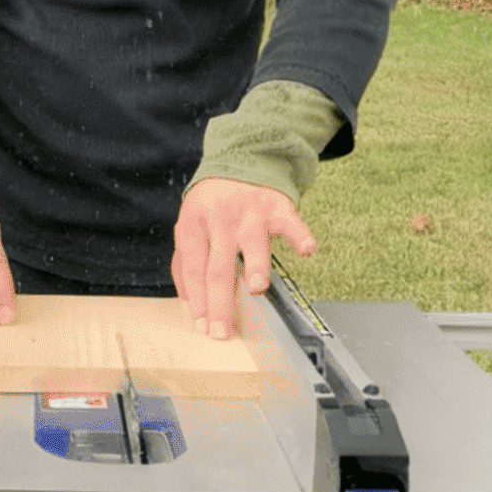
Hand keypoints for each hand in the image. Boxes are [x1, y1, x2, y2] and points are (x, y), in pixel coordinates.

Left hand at [172, 178, 315, 339]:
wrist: (240, 161)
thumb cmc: (212, 206)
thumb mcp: (190, 227)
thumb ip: (185, 265)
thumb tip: (189, 304)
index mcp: (193, 226)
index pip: (193, 270)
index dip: (197, 300)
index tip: (203, 327)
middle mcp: (220, 220)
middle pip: (218, 266)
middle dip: (220, 301)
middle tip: (223, 331)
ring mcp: (249, 212)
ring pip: (252, 243)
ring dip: (256, 266)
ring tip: (256, 289)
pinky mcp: (276, 206)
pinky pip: (290, 222)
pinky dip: (300, 235)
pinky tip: (307, 249)